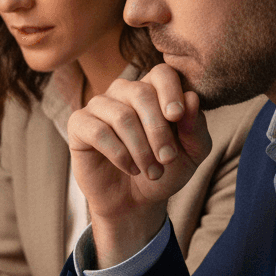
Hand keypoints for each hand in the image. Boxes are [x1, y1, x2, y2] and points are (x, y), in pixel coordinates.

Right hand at [67, 65, 210, 266]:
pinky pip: (98, 132)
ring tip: (152, 171)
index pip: (162, 74)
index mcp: (153, 90)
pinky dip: (119, 154)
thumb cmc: (164, 170)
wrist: (135, 201)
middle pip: (141, 94)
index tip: (177, 116)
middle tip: (167, 159)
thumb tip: (192, 98)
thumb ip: (196, 127)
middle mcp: (124, 91)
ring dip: (141, 149)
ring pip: (121, 116)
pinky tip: (130, 168)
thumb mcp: (192, 153)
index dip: (170, 92)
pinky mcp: (79, 124)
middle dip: (158, 130)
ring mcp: (99, 106)